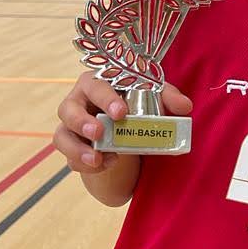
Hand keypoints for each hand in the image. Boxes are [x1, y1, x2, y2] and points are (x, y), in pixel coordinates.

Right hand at [53, 71, 191, 173]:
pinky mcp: (72, 148)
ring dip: (77, 149)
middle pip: (68, 108)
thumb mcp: (153, 99)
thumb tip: (185, 106)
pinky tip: (104, 165)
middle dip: (82, 122)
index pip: (95, 85)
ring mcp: (71, 127)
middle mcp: (78, 102)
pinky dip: (84, 164)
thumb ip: (168, 97)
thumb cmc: (135, 105)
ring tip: (97, 160)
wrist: (124, 132)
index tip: (121, 113)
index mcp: (96, 83)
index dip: (105, 98)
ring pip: (62, 136)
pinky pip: (69, 157)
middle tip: (98, 133)